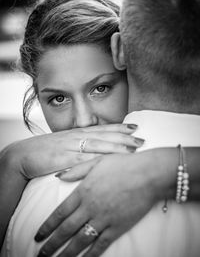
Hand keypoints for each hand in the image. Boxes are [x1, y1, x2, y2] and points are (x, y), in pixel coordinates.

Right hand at [11, 123, 141, 179]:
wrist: (23, 155)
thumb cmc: (45, 150)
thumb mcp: (64, 143)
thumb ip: (79, 144)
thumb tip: (94, 147)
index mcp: (77, 133)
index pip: (102, 128)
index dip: (119, 127)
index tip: (134, 127)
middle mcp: (77, 137)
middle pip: (105, 135)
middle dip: (125, 137)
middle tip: (142, 139)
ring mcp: (71, 147)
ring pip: (99, 145)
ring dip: (117, 147)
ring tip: (134, 149)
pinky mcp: (64, 159)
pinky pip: (84, 159)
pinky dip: (99, 159)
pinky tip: (111, 161)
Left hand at [35, 152, 158, 256]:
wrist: (148, 174)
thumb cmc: (123, 164)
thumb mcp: (96, 162)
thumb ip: (77, 170)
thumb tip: (59, 176)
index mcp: (84, 191)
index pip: (60, 213)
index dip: (47, 226)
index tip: (38, 235)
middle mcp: (90, 207)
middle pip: (66, 230)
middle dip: (52, 244)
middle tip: (41, 255)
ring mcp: (104, 218)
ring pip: (81, 240)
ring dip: (66, 253)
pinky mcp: (118, 227)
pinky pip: (101, 244)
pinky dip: (90, 255)